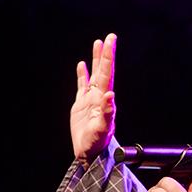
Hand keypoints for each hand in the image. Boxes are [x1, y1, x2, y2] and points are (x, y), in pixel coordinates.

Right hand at [70, 33, 116, 164]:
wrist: (90, 154)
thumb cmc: (97, 144)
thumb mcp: (102, 129)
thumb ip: (107, 113)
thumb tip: (111, 95)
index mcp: (104, 100)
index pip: (107, 74)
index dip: (108, 57)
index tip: (111, 41)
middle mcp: (99, 97)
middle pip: (103, 71)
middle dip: (105, 54)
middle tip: (109, 37)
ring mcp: (90, 100)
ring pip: (94, 75)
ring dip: (96, 60)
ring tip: (97, 43)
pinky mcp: (81, 105)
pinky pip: (82, 85)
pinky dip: (83, 75)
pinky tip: (82, 65)